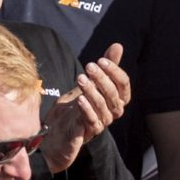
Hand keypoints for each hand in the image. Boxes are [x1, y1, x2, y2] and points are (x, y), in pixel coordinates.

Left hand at [42, 43, 129, 171]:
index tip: (100, 61)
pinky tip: (79, 99)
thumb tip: (118, 46)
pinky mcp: (89, 132)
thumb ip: (105, 67)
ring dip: (93, 91)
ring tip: (80, 79)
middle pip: (114, 94)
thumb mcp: (89, 83)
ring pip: (104, 107)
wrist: (56, 133)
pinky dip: (87, 109)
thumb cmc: (75, 106)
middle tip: (89, 66)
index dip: (114, 71)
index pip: (124, 84)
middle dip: (102, 79)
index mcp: (117, 99)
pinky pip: (92, 120)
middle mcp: (114, 112)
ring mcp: (102, 122)